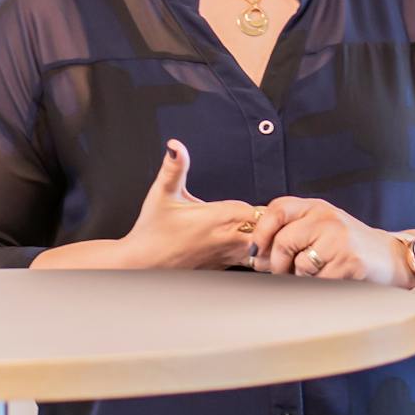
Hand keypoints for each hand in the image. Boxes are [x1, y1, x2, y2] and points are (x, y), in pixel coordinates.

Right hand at [118, 140, 263, 269]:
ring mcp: (226, 256)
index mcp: (219, 217)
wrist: (140, 265)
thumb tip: (175, 146)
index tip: (267, 204)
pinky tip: (253, 248)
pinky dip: (257, 256)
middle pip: (268, 232)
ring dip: (267, 241)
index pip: (261, 211)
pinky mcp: (222, 268)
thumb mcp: (163, 194)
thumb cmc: (151, 230)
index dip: (267, 208)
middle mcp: (227, 238)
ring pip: (262, 252)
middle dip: (272, 225)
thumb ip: (174, 168)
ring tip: (267, 233)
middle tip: (275, 218)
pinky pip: (250, 264)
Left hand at [249, 196, 405, 285]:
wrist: (391, 257)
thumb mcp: (323, 227)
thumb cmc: (350, 246)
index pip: (277, 209)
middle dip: (278, 265)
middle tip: (284, 273)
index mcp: (317, 208)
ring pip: (299, 266)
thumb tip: (257, 254)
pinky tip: (332, 280)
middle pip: (283, 241)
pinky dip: (319, 287)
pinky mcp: (350, 262)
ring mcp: (340, 240)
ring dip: (301, 279)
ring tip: (317, 275)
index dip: (261, 233)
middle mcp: (328, 219)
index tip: (257, 251)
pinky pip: (318, 282)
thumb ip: (293, 230)